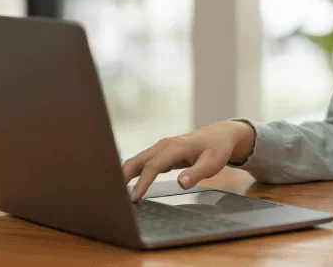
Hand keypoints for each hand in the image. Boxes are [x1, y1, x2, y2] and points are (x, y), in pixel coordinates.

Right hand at [121, 120, 255, 200]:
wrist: (219, 135)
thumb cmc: (216, 150)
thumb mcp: (212, 164)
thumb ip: (196, 174)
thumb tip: (181, 183)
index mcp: (176, 147)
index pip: (154, 166)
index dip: (142, 182)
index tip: (134, 198)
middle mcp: (164, 145)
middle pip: (138, 160)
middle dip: (124, 176)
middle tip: (113, 195)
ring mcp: (161, 148)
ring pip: (137, 160)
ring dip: (125, 174)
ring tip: (114, 192)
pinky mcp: (160, 153)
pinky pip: (143, 162)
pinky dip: (133, 172)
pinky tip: (126, 185)